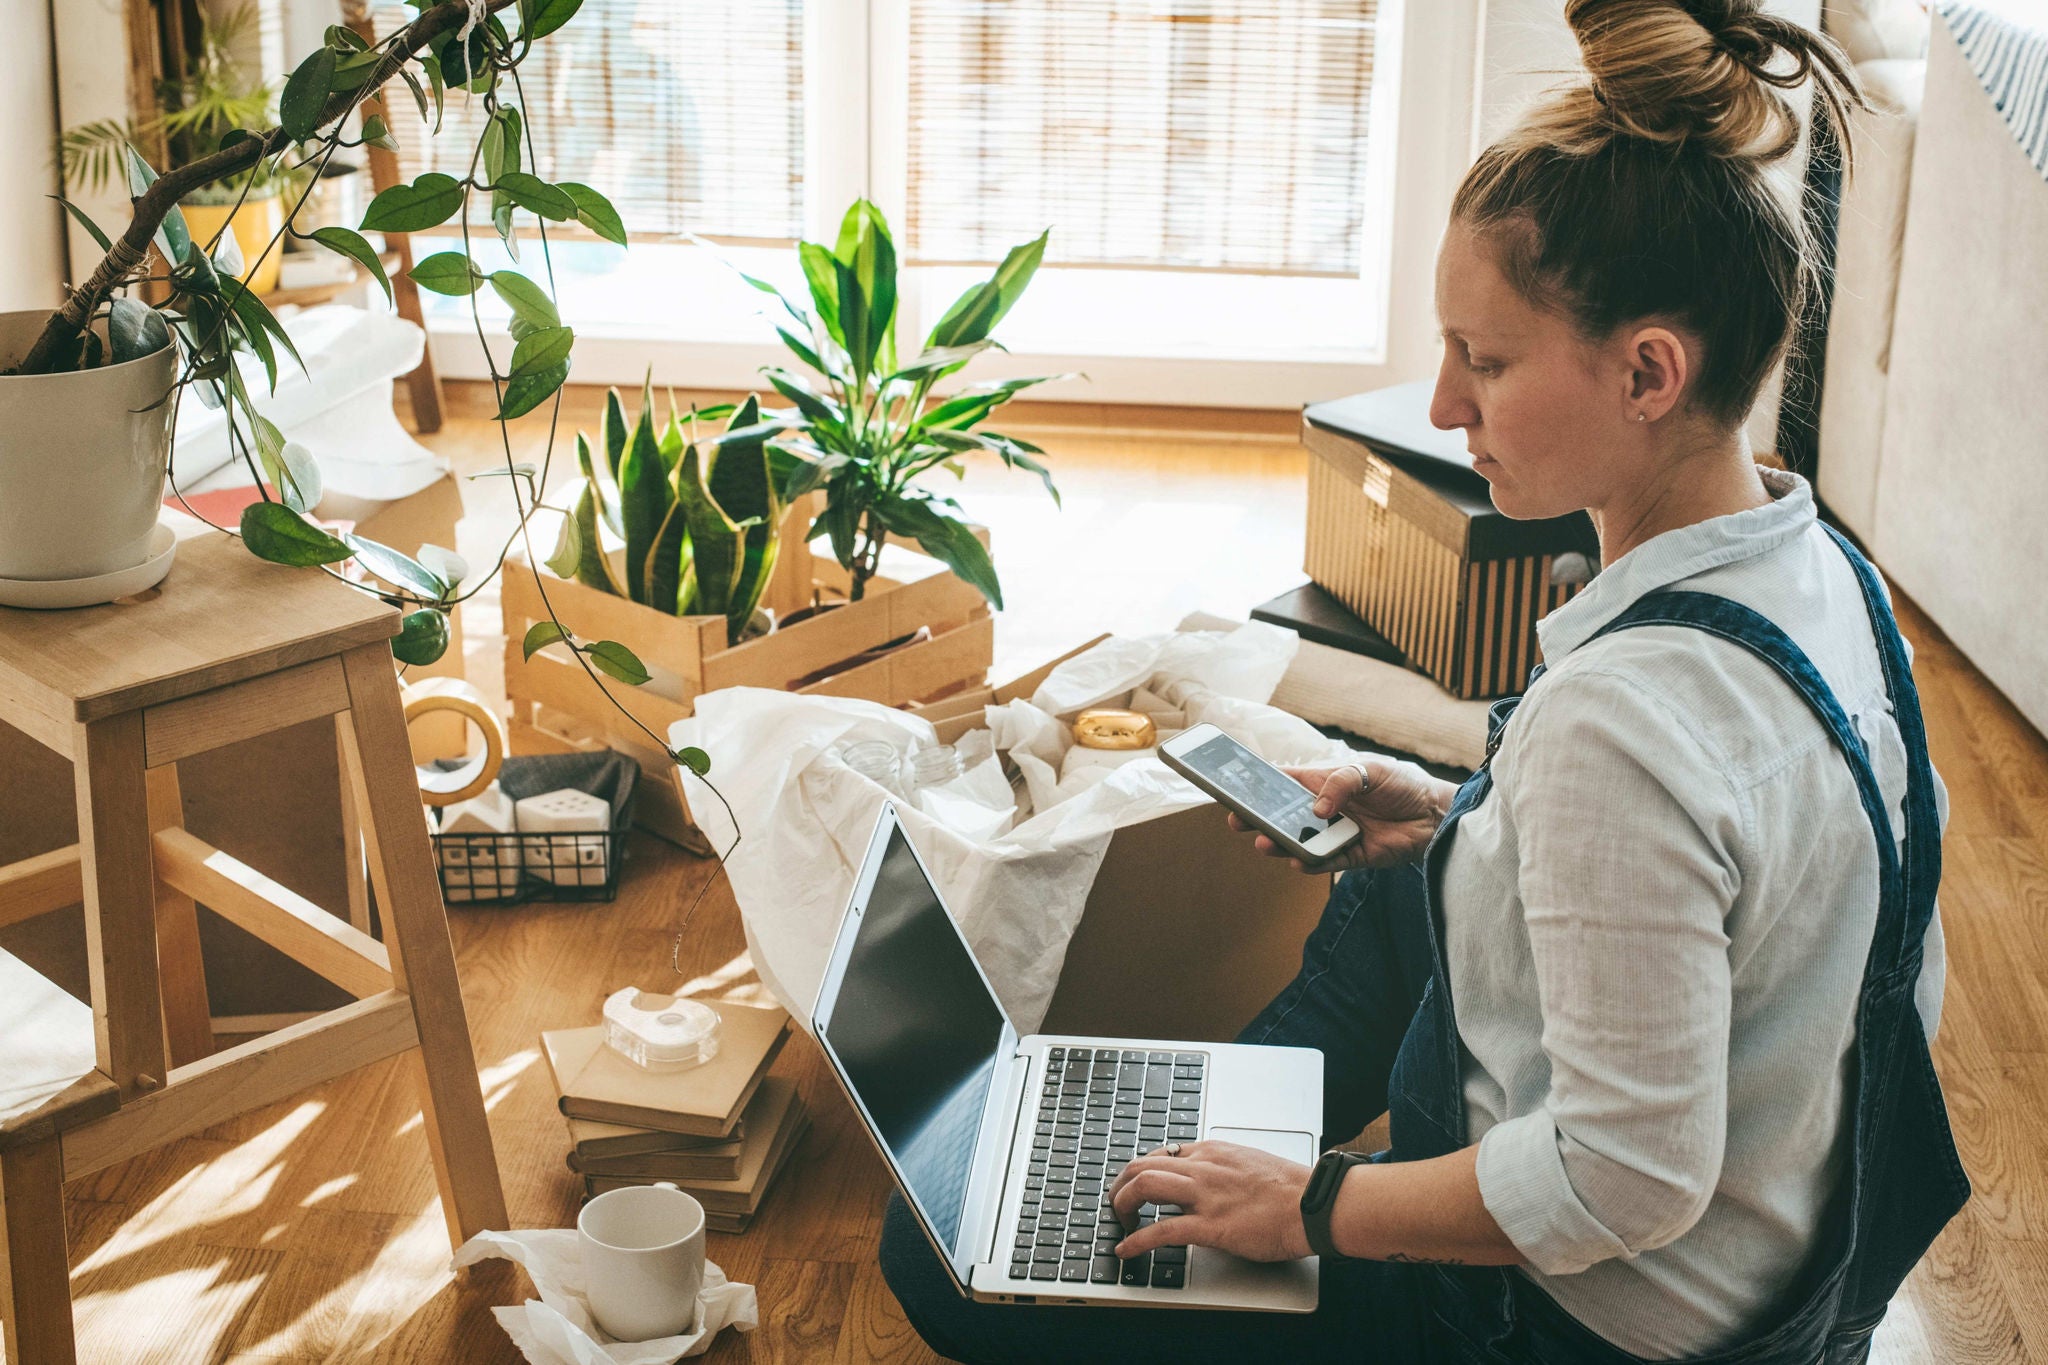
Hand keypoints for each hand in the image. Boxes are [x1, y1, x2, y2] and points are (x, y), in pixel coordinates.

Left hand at [1107, 1141, 1313, 1263]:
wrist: (1312, 1204)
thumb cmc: (1289, 1189)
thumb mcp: (1248, 1163)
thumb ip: (1222, 1169)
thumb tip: (1208, 1182)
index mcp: (1211, 1152)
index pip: (1161, 1154)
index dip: (1141, 1172)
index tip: (1136, 1186)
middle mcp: (1202, 1167)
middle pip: (1142, 1165)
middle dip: (1121, 1185)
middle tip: (1118, 1204)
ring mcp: (1205, 1195)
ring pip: (1144, 1186)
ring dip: (1122, 1204)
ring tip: (1120, 1222)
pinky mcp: (1211, 1226)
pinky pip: (1161, 1230)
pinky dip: (1136, 1241)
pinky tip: (1126, 1249)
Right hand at [1227, 755, 1453, 870]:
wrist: (1436, 814)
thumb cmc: (1401, 784)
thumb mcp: (1370, 770)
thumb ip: (1341, 783)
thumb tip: (1315, 809)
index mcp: (1322, 782)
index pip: (1284, 782)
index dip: (1259, 785)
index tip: (1233, 787)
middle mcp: (1324, 810)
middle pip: (1283, 816)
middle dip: (1259, 819)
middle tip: (1237, 822)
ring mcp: (1334, 834)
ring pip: (1299, 842)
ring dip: (1281, 844)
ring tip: (1265, 843)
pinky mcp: (1351, 857)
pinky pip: (1326, 862)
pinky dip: (1311, 862)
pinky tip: (1298, 860)